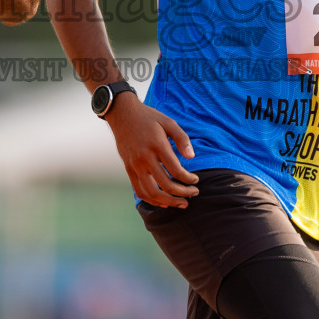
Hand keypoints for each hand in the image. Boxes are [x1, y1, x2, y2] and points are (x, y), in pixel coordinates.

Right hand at [105, 93, 198, 208]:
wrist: (122, 114)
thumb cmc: (149, 118)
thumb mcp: (168, 122)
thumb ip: (182, 139)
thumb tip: (192, 157)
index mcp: (157, 145)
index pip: (176, 170)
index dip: (188, 179)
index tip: (196, 180)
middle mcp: (145, 158)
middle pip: (165, 184)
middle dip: (183, 193)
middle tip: (194, 193)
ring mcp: (135, 165)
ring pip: (151, 192)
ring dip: (168, 201)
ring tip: (181, 203)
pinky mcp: (128, 169)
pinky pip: (139, 190)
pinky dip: (151, 200)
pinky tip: (163, 202)